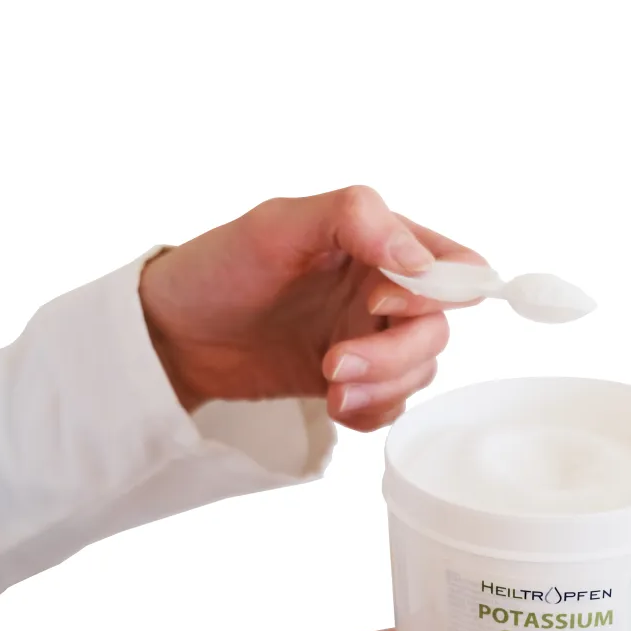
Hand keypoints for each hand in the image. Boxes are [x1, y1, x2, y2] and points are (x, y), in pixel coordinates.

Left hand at [138, 185, 484, 430]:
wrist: (174, 334)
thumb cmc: (221, 266)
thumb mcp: (280, 223)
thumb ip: (356, 219)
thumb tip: (418, 259)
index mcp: (380, 242)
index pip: (457, 267)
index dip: (437, 293)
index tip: (377, 304)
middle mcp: (385, 289)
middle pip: (437, 331)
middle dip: (395, 356)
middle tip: (335, 363)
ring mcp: (369, 337)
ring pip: (419, 373)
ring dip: (381, 387)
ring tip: (329, 385)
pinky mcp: (352, 379)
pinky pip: (392, 405)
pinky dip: (371, 411)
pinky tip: (333, 404)